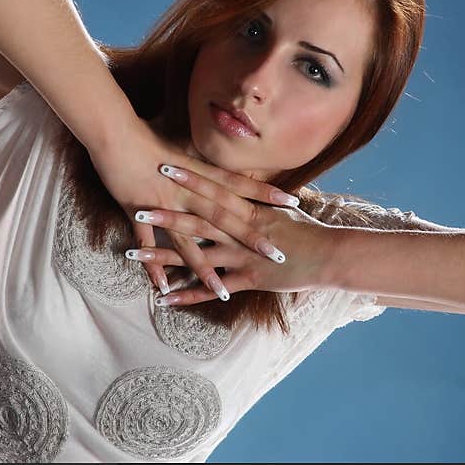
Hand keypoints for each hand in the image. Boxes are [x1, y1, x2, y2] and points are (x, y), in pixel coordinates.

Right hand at [86, 116, 298, 295]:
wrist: (113, 132)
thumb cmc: (144, 134)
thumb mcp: (178, 147)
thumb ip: (197, 160)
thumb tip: (213, 163)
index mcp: (199, 173)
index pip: (239, 184)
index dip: (266, 193)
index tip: (292, 202)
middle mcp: (187, 191)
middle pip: (224, 217)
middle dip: (250, 238)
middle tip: (275, 255)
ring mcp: (163, 204)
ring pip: (189, 241)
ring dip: (205, 268)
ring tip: (223, 292)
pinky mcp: (138, 211)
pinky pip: (148, 244)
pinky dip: (154, 266)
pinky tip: (163, 287)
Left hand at [124, 163, 336, 304]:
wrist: (332, 256)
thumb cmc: (309, 232)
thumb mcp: (282, 210)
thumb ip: (261, 200)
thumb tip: (248, 186)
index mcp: (249, 210)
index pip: (214, 190)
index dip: (189, 179)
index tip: (165, 166)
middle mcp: (242, 232)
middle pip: (197, 221)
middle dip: (166, 215)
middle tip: (137, 206)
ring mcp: (243, 257)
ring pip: (197, 255)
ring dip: (163, 256)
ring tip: (133, 255)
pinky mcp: (248, 280)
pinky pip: (212, 289)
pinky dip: (187, 294)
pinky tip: (164, 297)